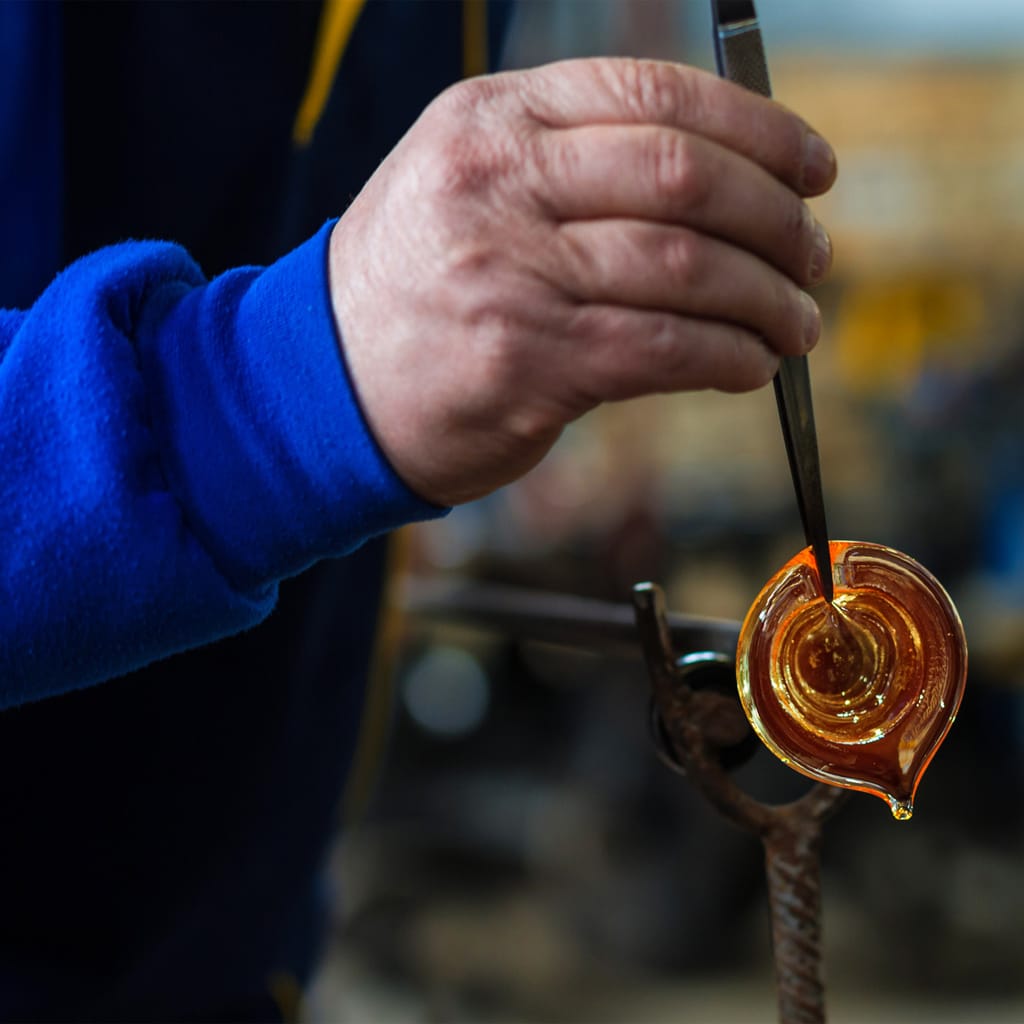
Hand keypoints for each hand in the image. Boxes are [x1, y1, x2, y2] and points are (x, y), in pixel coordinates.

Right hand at [328, 58, 836, 506]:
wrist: (323, 384)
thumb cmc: (410, 287)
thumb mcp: (467, 183)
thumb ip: (571, 162)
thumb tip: (716, 181)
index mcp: (491, 119)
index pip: (655, 95)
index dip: (758, 129)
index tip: (811, 169)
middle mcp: (501, 183)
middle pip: (687, 178)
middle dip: (777, 220)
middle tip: (814, 255)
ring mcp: (512, 272)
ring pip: (687, 268)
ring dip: (767, 299)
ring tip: (796, 322)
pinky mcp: (529, 362)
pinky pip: (665, 348)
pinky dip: (729, 357)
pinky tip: (749, 365)